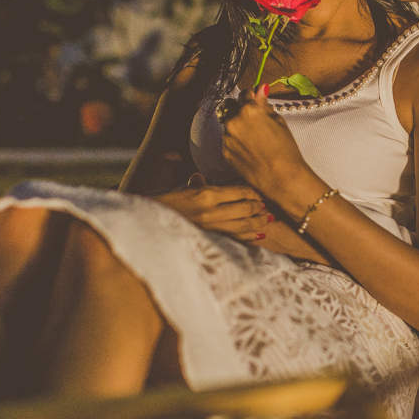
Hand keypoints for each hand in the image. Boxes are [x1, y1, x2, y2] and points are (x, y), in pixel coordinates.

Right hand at [153, 172, 271, 241]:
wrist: (149, 226)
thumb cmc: (166, 206)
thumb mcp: (183, 190)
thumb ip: (198, 184)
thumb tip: (201, 177)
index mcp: (206, 195)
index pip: (240, 192)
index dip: (253, 193)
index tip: (259, 194)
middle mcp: (212, 212)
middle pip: (246, 209)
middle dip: (260, 208)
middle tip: (268, 207)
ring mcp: (213, 229)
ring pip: (245, 226)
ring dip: (259, 223)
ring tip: (268, 220)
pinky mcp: (211, 241)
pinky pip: (236, 240)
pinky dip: (250, 238)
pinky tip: (258, 236)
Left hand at [220, 85, 321, 201]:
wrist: (281, 178)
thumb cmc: (285, 150)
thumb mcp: (279, 122)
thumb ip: (265, 105)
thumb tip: (261, 89)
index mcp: (248, 110)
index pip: (244, 94)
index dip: (252, 97)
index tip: (256, 102)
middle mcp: (233, 121)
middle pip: (232, 108)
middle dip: (242, 112)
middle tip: (256, 123)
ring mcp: (227, 137)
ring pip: (229, 125)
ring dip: (238, 127)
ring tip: (255, 140)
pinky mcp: (225, 152)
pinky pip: (228, 140)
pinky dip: (236, 141)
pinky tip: (251, 150)